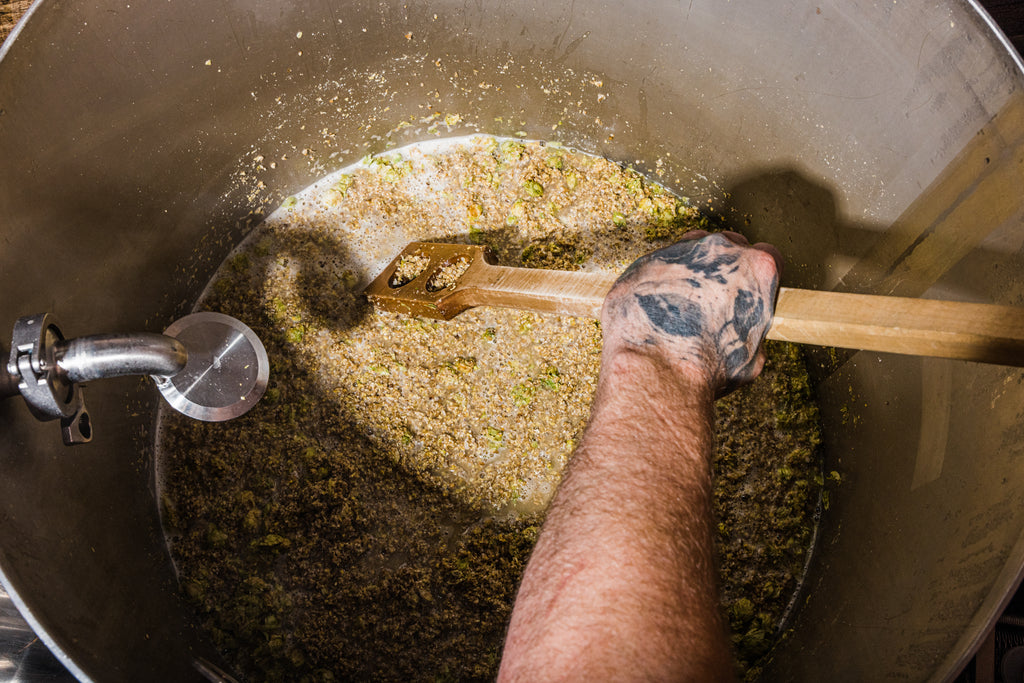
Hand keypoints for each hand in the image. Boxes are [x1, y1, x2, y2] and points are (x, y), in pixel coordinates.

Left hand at [601, 231, 781, 395]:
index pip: (768, 257)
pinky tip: (657, 310)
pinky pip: (656, 268)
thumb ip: (752, 329)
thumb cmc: (707, 365)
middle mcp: (719, 250)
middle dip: (723, 270)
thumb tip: (744, 334)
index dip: (757, 277)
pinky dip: (657, 285)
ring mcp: (679, 252)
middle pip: (727, 248)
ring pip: (690, 252)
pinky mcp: (645, 262)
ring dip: (690, 273)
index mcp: (756, 267)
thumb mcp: (752, 355)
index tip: (749, 290)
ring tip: (683, 307)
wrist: (656, 368)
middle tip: (714, 302)